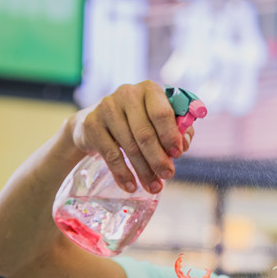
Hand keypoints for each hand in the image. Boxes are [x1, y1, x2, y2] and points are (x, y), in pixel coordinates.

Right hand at [68, 80, 194, 194]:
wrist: (98, 122)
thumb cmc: (139, 121)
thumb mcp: (159, 122)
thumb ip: (178, 130)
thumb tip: (184, 144)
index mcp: (149, 90)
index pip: (161, 112)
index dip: (170, 135)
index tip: (177, 154)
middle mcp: (127, 94)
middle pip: (145, 133)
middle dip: (158, 158)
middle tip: (168, 175)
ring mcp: (107, 108)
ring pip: (129, 146)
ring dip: (143, 171)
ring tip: (153, 187)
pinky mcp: (92, 125)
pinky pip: (111, 155)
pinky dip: (122, 174)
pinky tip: (131, 186)